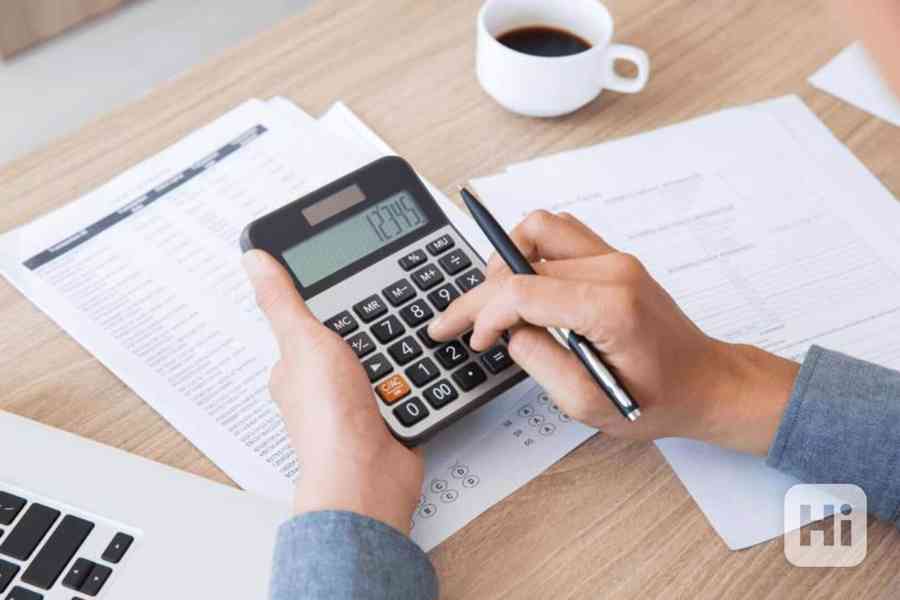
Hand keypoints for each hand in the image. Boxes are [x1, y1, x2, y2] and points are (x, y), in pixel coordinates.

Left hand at [243, 250, 422, 533]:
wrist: (369, 475)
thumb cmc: (328, 421)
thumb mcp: (304, 341)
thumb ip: (283, 301)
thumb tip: (254, 260)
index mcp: (293, 367)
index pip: (311, 321)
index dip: (334, 303)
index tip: (354, 287)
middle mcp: (321, 387)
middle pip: (351, 339)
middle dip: (373, 328)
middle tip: (388, 314)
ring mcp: (354, 404)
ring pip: (382, 360)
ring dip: (397, 353)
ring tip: (406, 341)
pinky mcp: (385, 417)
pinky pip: (405, 384)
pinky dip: (414, 377)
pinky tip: (417, 369)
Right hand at [428, 211, 798, 454]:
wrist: (706, 383)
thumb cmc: (659, 399)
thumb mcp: (590, 404)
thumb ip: (540, 364)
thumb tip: (509, 332)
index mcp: (610, 308)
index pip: (522, 290)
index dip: (484, 314)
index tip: (474, 339)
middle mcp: (613, 270)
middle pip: (522, 257)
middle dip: (481, 292)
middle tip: (455, 320)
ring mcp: (616, 258)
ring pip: (540, 228)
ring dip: (507, 259)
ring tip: (494, 301)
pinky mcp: (614, 258)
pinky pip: (560, 234)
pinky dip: (530, 254)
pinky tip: (523, 289)